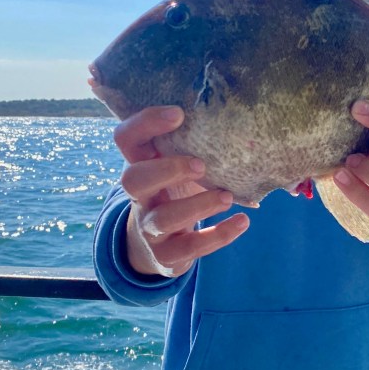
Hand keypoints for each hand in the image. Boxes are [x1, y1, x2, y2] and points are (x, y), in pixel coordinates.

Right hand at [115, 106, 248, 277]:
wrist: (160, 245)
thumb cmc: (176, 191)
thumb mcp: (176, 166)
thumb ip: (191, 144)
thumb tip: (240, 115)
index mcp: (139, 166)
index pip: (126, 139)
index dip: (145, 123)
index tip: (179, 114)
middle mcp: (139, 197)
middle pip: (132, 180)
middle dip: (167, 170)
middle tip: (201, 164)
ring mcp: (149, 228)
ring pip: (163, 219)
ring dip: (198, 206)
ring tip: (228, 197)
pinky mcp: (167, 255)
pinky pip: (191, 247)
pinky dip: (219, 235)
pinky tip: (243, 221)